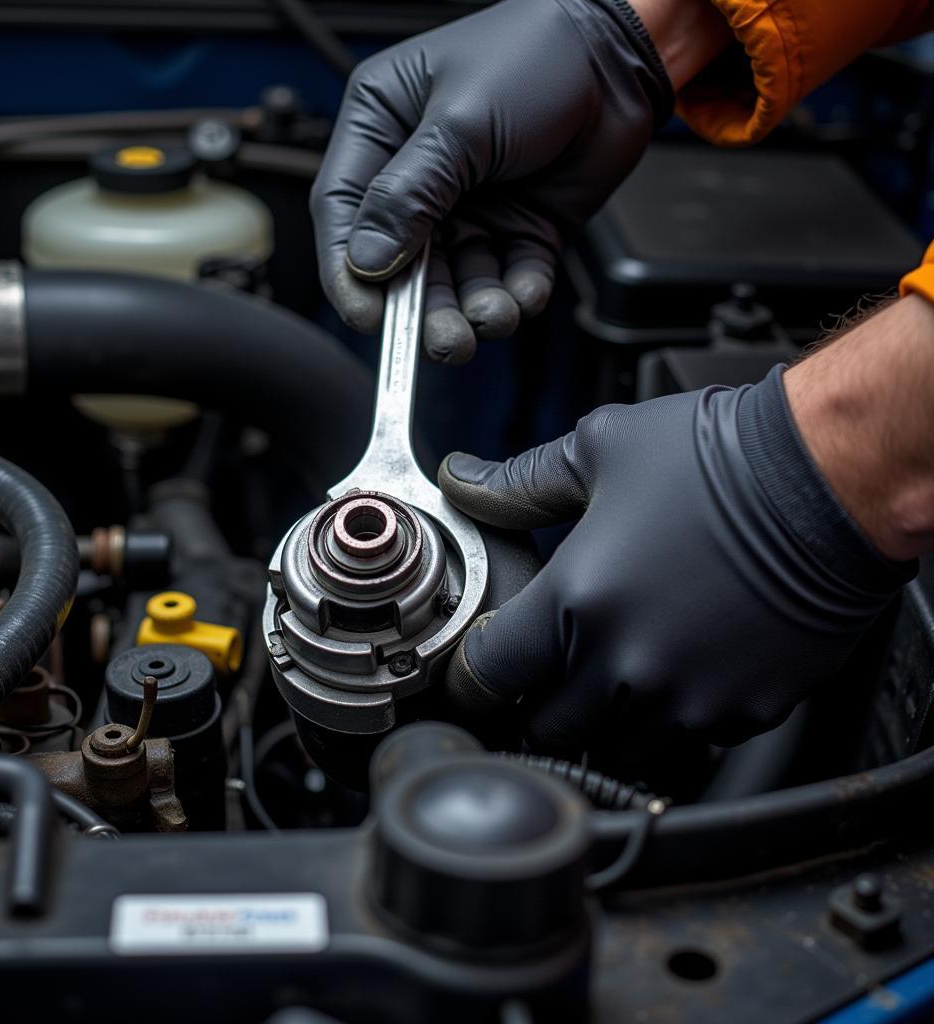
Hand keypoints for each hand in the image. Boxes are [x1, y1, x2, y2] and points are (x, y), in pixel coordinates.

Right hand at [310, 0, 672, 363]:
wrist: (619, 57)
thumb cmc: (533, 56)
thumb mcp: (458, 122)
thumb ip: (409, 194)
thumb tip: (368, 261)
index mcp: (382, 131)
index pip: (344, 214)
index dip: (350, 272)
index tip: (367, 316)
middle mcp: (420, 177)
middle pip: (403, 263)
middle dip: (424, 308)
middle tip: (444, 340)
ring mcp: (471, 207)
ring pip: (457, 281)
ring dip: (473, 310)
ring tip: (492, 318)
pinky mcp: (518, 228)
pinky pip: (508, 278)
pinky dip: (517, 295)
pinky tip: (525, 294)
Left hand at [439, 366, 912, 757]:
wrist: (826, 479)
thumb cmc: (716, 457)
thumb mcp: (598, 453)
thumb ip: (517, 485)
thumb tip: (462, 479)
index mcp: (577, 598)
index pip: (490, 674)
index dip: (476, 674)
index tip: (483, 668)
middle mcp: (626, 660)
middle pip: (548, 726)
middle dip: (537, 704)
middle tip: (548, 675)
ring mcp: (687, 696)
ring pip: (614, 747)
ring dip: (602, 721)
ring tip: (615, 674)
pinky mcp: (742, 712)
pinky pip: (684, 744)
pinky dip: (669, 722)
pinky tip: (677, 673)